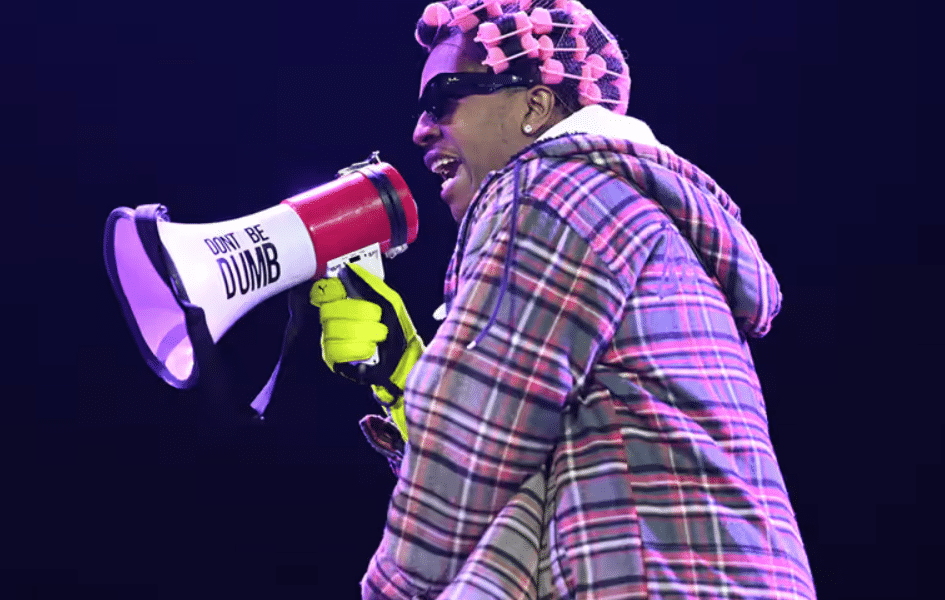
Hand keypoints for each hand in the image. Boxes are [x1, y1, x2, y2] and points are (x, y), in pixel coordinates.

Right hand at [309, 263, 423, 440]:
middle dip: (362, 314)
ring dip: (365, 332)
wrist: (405, 358)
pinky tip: (369, 350)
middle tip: (378, 320)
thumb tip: (349, 268)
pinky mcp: (334, 359)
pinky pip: (337, 349)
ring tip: (378, 337)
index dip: (333, 290)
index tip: (346, 292)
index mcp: (345, 302)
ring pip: (336, 330)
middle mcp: (334, 320)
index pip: (324, 291)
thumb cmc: (398, 329)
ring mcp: (331, 339)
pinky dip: (358, 349)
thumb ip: (370, 283)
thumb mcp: (390, 300)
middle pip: (331, 310)